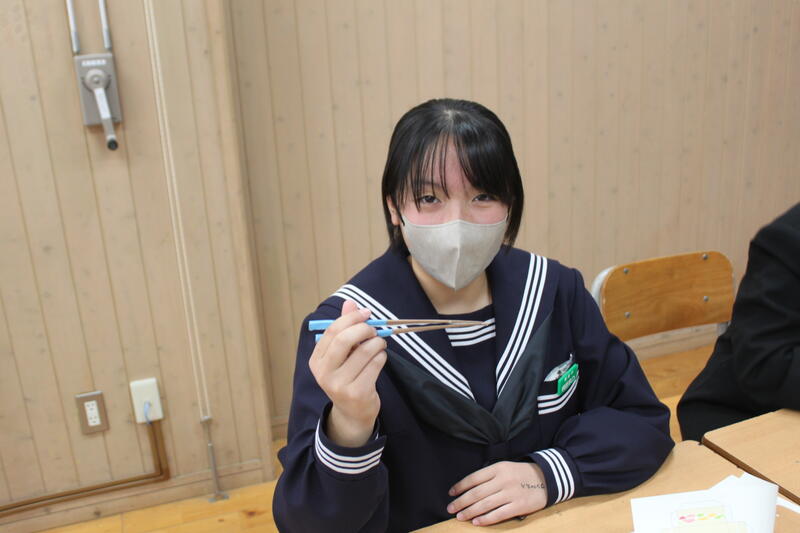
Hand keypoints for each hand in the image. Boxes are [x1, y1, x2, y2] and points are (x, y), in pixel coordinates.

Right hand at [309, 300, 387, 446]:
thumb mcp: (342, 354)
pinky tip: (379, 359)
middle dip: (365, 329)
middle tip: (374, 330)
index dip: (352, 318)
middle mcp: (324, 373)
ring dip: (378, 343)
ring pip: (365, 351)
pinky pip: (375, 364)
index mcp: (317, 360)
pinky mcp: (358, 393)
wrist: (352, 413)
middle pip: (345, 340)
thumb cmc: (348, 376)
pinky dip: (382, 357)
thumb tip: (350, 302)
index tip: (366, 313)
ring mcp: (340, 385)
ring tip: (379, 345)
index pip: (332, 331)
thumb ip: (345, 328)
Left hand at [447, 461, 547, 525]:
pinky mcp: (519, 505)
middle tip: (451, 508)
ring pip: (485, 504)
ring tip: (460, 516)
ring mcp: (511, 493)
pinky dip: (486, 519)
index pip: (474, 478)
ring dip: (470, 511)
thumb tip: (469, 488)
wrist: (547, 479)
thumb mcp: (505, 468)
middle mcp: (503, 480)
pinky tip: (476, 522)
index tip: (451, 493)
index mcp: (498, 468)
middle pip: (476, 493)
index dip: (460, 486)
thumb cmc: (521, 474)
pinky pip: (498, 514)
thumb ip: (489, 476)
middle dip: (461, 502)